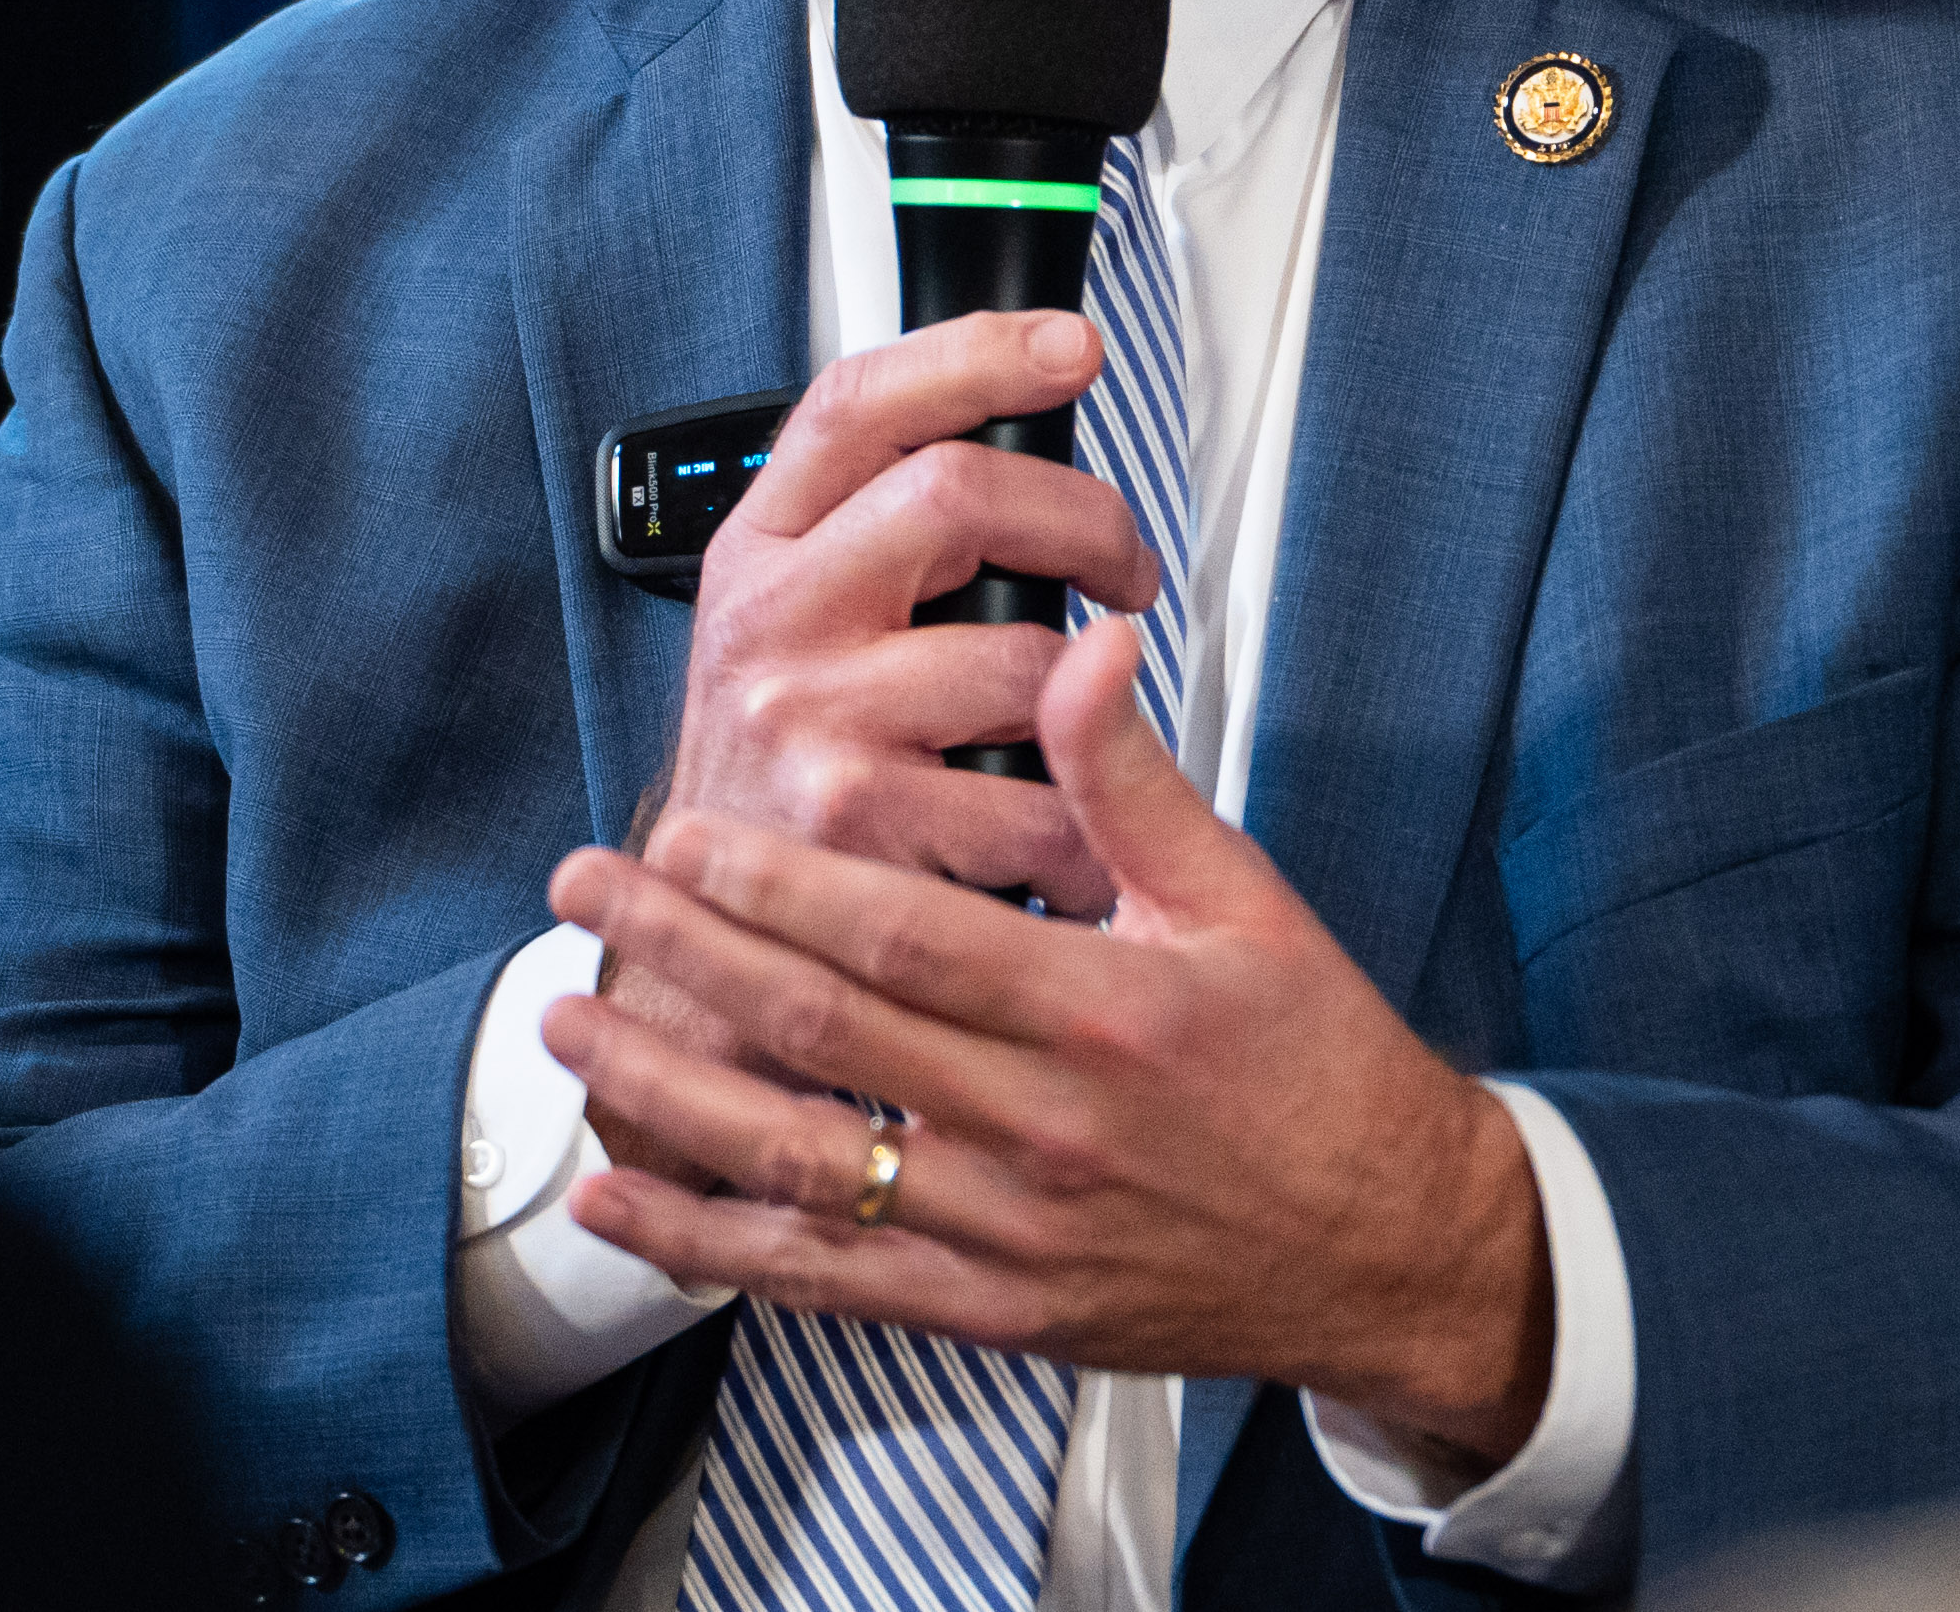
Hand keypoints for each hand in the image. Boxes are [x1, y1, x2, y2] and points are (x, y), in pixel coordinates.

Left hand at [544, 620, 1557, 1463]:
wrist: (1390, 1249)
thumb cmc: (1318, 1068)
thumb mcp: (1246, 900)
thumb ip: (1136, 781)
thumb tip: (1087, 648)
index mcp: (1102, 1011)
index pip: (901, 935)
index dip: (774, 881)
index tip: (684, 830)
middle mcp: (1042, 1128)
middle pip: (821, 1034)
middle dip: (685, 954)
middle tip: (587, 891)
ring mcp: (1006, 1234)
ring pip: (797, 1163)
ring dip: (665, 1095)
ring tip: (569, 1032)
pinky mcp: (989, 1311)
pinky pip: (824, 1281)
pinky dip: (710, 1246)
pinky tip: (627, 1203)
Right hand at [594, 314, 1165, 1168]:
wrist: (701, 954)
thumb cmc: (777, 784)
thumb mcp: (787, 635)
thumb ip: (871, 546)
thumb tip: (1022, 462)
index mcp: (760, 554)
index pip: (861, 403)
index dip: (976, 354)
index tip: (1073, 346)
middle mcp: (773, 620)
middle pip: (960, 492)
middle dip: (1087, 521)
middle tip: (1128, 571)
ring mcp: (810, 718)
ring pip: (1025, 657)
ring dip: (1098, 709)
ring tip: (1094, 746)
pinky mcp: (859, 825)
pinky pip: (1040, 798)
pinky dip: (1086, 833)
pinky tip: (1071, 847)